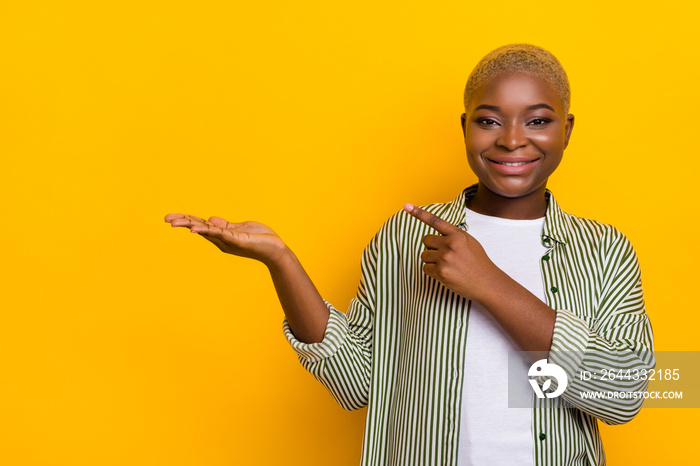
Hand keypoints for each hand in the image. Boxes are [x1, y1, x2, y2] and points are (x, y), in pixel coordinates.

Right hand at [164, 213, 287, 265]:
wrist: (276, 250)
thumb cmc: (261, 238)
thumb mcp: (240, 228)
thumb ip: (226, 226)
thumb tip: (210, 219)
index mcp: (221, 235)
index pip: (200, 225)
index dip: (186, 220)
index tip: (170, 218)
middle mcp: (221, 240)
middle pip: (198, 228)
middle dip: (182, 222)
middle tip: (165, 219)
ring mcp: (227, 240)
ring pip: (205, 230)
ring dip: (189, 225)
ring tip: (174, 222)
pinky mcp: (236, 240)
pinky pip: (219, 234)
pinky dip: (206, 231)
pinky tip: (194, 230)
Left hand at [403, 203, 499, 301]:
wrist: (486, 282)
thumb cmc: (477, 262)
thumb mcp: (469, 242)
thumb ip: (453, 236)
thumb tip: (436, 237)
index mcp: (457, 235)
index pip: (435, 221)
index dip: (419, 213)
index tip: (406, 206)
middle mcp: (450, 244)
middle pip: (426, 241)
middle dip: (431, 247)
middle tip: (444, 255)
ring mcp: (445, 258)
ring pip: (424, 255)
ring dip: (432, 260)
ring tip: (448, 265)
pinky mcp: (440, 272)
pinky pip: (426, 268)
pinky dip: (432, 271)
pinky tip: (446, 273)